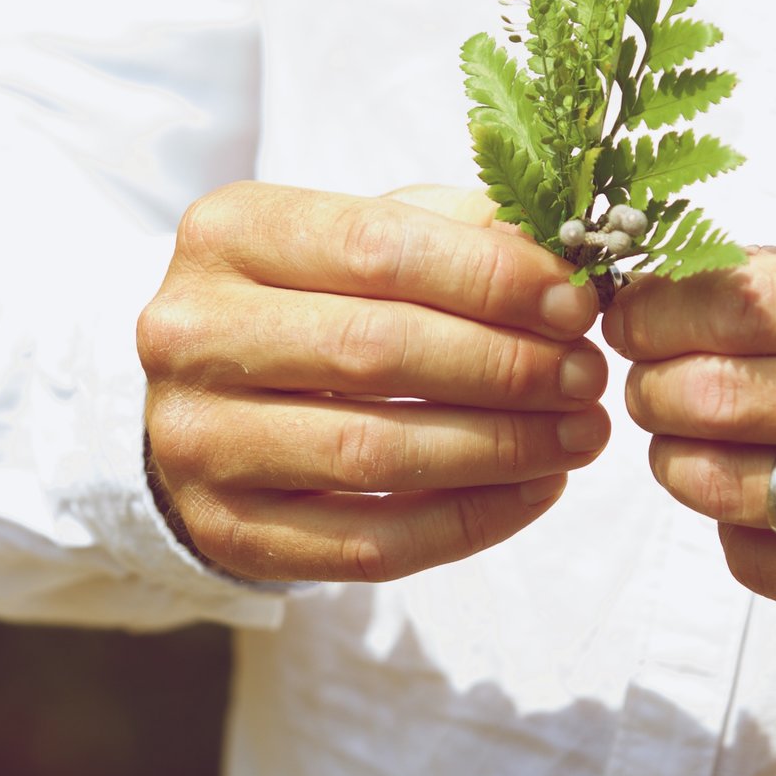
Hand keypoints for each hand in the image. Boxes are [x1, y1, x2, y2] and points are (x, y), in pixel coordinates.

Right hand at [138, 181, 607, 582]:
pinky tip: (535, 490)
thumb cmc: (310, 306)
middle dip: (504, 366)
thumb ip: (454, 232)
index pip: (375, 247)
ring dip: (500, 447)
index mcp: (226, 236)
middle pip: (374, 351)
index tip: (574, 303)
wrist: (208, 403)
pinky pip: (369, 543)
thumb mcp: (363, 240)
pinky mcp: (227, 532)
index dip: (490, 277)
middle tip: (586, 375)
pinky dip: (469, 520)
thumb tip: (561, 261)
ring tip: (579, 433)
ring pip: (373, 453)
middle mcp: (189, 335)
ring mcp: (198, 442)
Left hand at [606, 242, 775, 640]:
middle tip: (642, 372)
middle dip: (653, 380)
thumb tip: (694, 272)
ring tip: (681, 434)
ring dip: (678, 457)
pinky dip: (732, 528)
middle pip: (725, 394)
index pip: (749, 301)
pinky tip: (747, 498)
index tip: (631, 307)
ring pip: (731, 487)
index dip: (660, 306)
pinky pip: (769, 565)